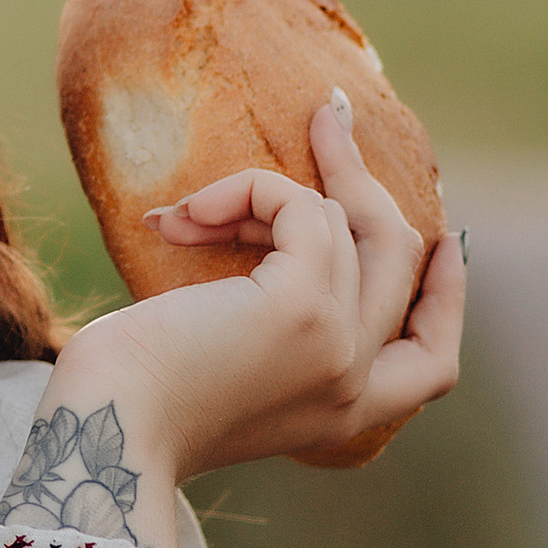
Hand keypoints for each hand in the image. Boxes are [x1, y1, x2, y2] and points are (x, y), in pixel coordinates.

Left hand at [10, 96, 461, 547]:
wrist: (102, 430)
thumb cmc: (129, 400)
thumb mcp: (221, 369)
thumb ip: (268, 333)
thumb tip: (277, 234)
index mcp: (338, 418)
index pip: (431, 366)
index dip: (446, 298)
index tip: (446, 241)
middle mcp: (354, 390)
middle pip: (402, 264)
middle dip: (367, 184)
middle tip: (330, 118)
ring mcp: (340, 347)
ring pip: (343, 222)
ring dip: (261, 192)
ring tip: (188, 211)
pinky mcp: (307, 307)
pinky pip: (299, 207)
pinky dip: (244, 192)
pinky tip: (179, 220)